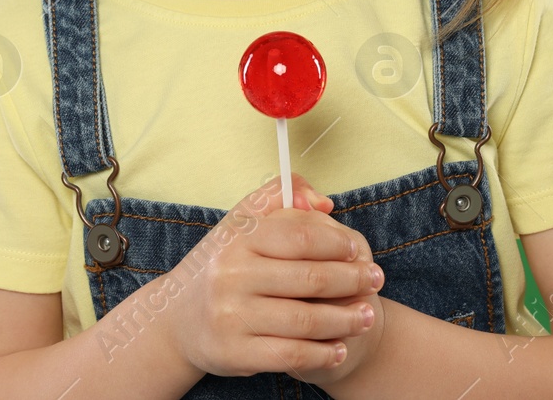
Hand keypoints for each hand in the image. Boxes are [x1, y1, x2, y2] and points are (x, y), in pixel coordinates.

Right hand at [163, 173, 381, 378]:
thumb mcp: (240, 223)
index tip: (358, 251)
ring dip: (345, 320)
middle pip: (310, 279)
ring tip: (367, 316)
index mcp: (238, 238)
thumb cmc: (222, 265)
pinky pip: (291, 355)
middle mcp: (232, 275)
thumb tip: (322, 202)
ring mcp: (232, 316)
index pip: (300, 237)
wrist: (176, 319)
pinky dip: (322, 353)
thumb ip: (279, 197)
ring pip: (305, 320)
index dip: (337, 244)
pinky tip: (340, 348)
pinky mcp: (235, 352)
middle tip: (376, 281)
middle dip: (352, 281)